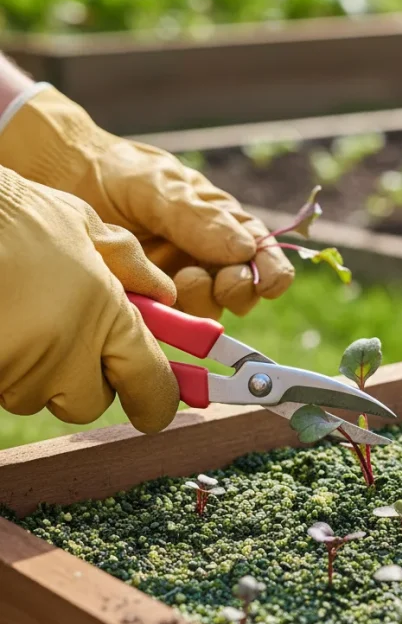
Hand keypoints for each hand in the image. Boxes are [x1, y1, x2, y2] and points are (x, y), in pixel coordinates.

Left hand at [0, 87, 293, 318]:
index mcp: (221, 225)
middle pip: (239, 290)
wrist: (58, 175)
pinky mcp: (144, 304)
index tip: (270, 282)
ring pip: (205, 310)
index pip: (260, 254)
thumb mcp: (161, 186)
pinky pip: (165, 323)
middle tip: (223, 281)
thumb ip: (199, 218)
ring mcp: (174, 284)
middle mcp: (204, 258)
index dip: (271, 272)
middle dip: (237, 290)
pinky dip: (166, 319)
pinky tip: (154, 300)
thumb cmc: (119, 172)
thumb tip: (246, 248)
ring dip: (202, 301)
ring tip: (180, 280)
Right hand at [0, 167, 178, 431]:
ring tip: (19, 315)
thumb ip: (128, 262)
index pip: (149, 383)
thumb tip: (163, 293)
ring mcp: (18, 371)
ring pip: (35, 396)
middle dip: (81, 380)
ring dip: (33, 372)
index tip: (154, 406)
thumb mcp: (82, 223)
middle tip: (66, 334)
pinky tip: (2, 322)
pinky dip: (4, 365)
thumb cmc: (16, 216)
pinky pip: (1, 387)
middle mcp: (66, 353)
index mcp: (105, 314)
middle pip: (87, 402)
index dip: (155, 400)